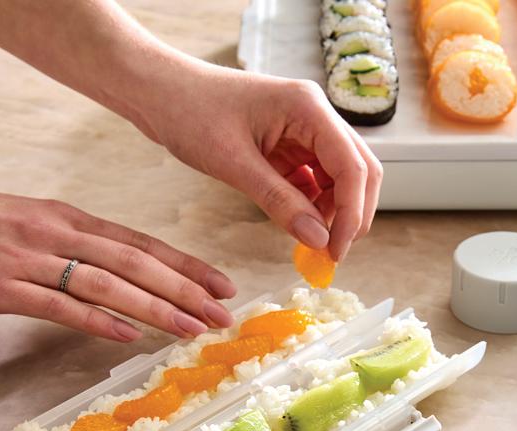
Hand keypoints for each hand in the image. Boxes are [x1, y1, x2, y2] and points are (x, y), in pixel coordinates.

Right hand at [0, 174, 237, 341]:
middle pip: (136, 263)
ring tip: (191, 328)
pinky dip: (98, 320)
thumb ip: (80, 245)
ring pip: (109, 284)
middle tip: (222, 313)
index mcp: (71, 218)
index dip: (187, 265)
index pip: (142, 243)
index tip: (222, 284)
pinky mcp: (6, 289)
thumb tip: (124, 270)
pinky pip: (61, 305)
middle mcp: (60, 235)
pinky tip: (129, 335)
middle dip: (185, 290)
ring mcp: (33, 261)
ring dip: (156, 308)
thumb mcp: (36, 223)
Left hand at [134, 58, 382, 262]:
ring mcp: (304, 129)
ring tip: (311, 243)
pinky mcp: (290, 143)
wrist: (158, 91)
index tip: (335, 250)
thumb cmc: (189, 112)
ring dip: (332, 211)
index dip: (351, 213)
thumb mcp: (233, 163)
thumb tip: (318, 239)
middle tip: (332, 253)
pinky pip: (315, 179)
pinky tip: (297, 223)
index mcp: (308, 108)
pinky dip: (312, 204)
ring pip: (340, 177)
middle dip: (351, 214)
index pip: (353, 166)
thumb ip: (279, 202)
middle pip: (359, 170)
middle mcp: (315, 115)